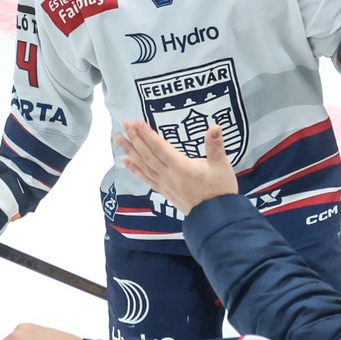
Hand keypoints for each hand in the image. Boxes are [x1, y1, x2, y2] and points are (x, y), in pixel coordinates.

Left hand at [115, 119, 238, 213]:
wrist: (215, 217)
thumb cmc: (219, 190)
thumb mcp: (221, 165)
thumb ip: (215, 146)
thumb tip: (215, 128)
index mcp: (181, 167)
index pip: (159, 147)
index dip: (147, 134)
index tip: (137, 123)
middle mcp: (168, 175)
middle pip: (147, 154)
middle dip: (135, 138)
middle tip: (124, 124)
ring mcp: (164, 184)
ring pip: (143, 165)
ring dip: (130, 151)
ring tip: (119, 139)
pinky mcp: (164, 191)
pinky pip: (146, 178)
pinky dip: (135, 170)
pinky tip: (126, 162)